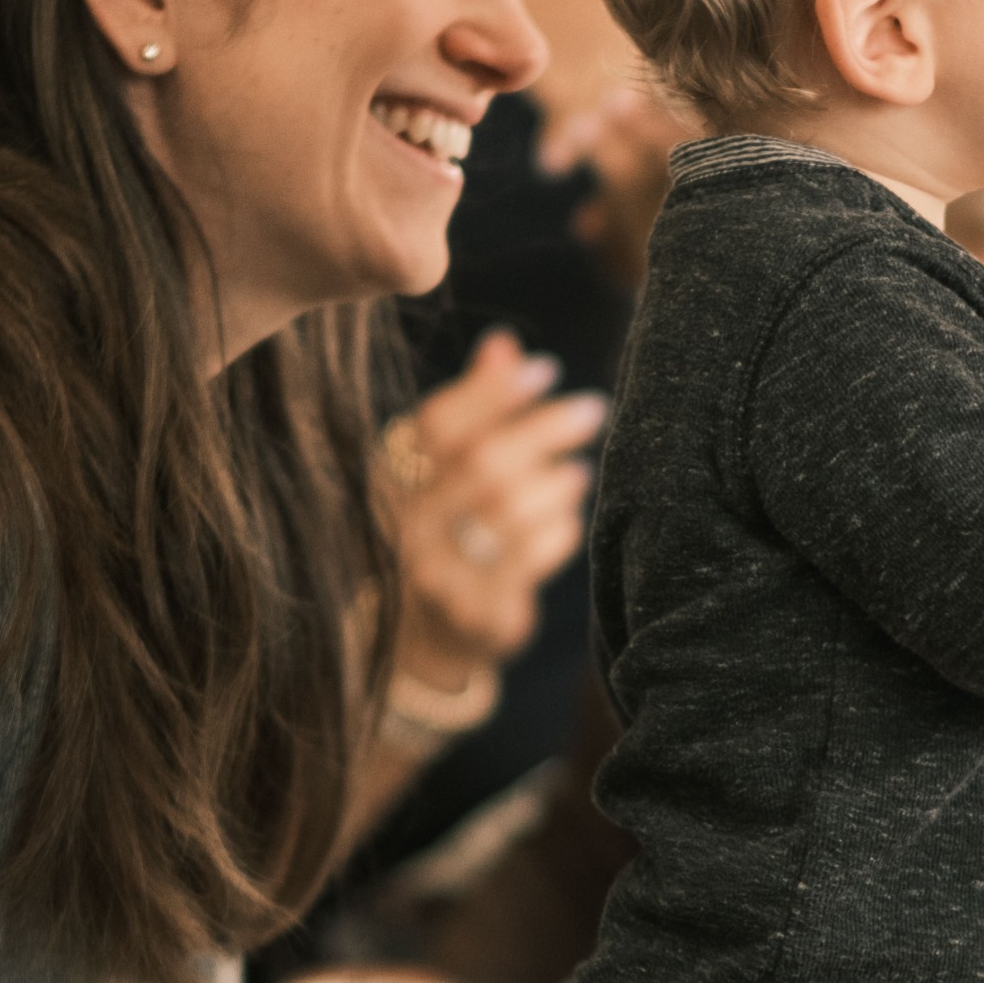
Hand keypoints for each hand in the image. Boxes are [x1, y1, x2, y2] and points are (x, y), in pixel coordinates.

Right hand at [386, 331, 605, 683]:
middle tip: (592, 407)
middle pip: (480, 464)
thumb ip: (475, 410)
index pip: (438, 424)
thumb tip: (504, 343)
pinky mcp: (475, 615)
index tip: (546, 369)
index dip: (493, 393)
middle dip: (544, 429)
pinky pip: (525, 564)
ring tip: (580, 470)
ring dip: (555, 483)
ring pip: (505, 514)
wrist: (430, 639)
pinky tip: (570, 518)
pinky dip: (557, 532)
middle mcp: (405, 526)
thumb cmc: (449, 535)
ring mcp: (437, 575)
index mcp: (391, 478)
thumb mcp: (447, 473)